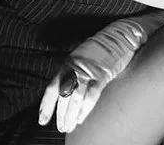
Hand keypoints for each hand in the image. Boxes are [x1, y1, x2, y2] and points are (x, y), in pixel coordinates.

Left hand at [38, 18, 146, 132]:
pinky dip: (85, 108)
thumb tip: (68, 93)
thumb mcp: (83, 59)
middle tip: (62, 127)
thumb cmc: (104, 49)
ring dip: (70, 115)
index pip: (52, 89)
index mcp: (67, 64)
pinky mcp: (101, 74)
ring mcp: (87, 71)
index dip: (46, 106)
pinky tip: (80, 118)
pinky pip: (91, 95)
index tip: (42, 121)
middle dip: (61, 114)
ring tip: (69, 127)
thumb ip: (74, 74)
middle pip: (63, 96)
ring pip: (75, 98)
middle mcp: (74, 68)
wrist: (120, 36)